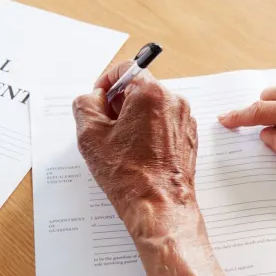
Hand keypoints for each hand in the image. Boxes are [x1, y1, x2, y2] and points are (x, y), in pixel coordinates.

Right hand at [73, 64, 198, 234]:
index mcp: (151, 93)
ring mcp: (184, 119)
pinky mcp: (189, 136)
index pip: (125, 69)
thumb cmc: (129, 176)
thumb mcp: (90, 135)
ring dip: (134, 119)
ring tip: (122, 145)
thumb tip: (93, 98)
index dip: (106, 82)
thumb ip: (85, 104)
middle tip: (106, 127)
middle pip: (140, 88)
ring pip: (152, 107)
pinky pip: (164, 123)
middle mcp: (173, 101)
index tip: (99, 99)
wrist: (159, 206)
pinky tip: (138, 153)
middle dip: (119, 103)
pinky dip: (150, 131)